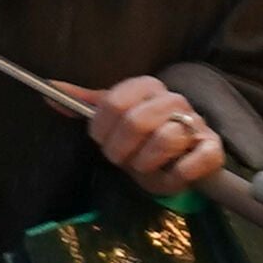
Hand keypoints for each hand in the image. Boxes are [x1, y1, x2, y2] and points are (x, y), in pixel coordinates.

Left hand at [77, 75, 227, 191]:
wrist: (179, 157)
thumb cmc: (141, 139)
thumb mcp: (112, 120)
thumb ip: (84, 105)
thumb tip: (48, 89)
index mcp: (147, 87)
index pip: (114, 102)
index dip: (101, 128)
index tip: (100, 140)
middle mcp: (173, 99)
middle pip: (137, 121)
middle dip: (120, 150)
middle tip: (120, 158)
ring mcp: (196, 122)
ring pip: (165, 139)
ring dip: (146, 164)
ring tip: (144, 166)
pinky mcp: (213, 148)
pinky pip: (195, 161)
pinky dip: (177, 175)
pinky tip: (171, 175)